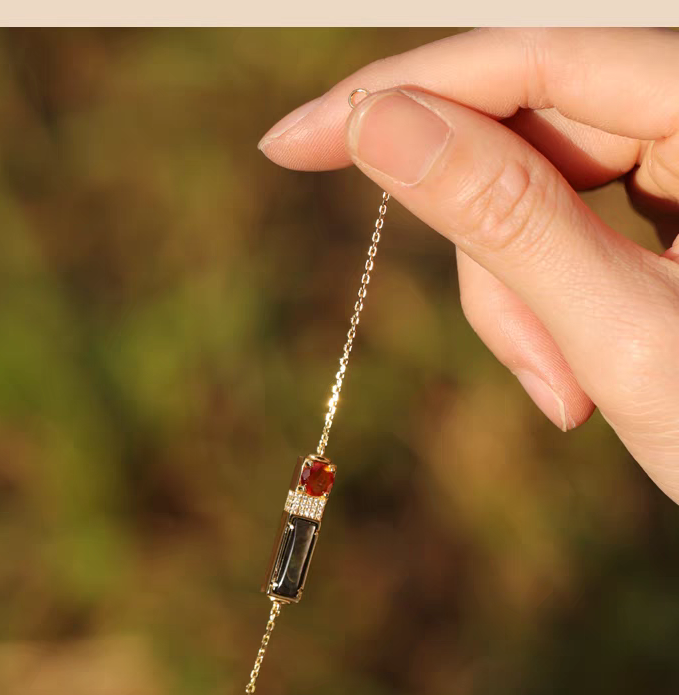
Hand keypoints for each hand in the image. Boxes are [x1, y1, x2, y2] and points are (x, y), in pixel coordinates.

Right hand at [259, 28, 678, 504]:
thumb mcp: (625, 333)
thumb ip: (505, 220)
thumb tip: (380, 126)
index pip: (530, 59)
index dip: (400, 95)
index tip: (294, 142)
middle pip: (527, 140)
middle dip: (498, 266)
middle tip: (541, 379)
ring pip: (534, 193)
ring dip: (523, 303)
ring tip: (571, 396)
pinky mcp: (673, 204)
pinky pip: (566, 227)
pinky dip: (550, 304)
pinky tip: (583, 372)